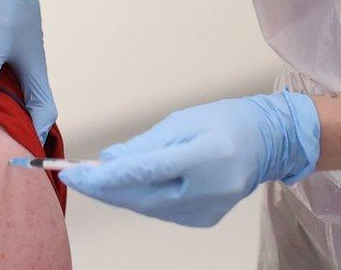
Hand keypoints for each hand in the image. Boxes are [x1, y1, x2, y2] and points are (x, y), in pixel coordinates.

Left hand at [59, 91, 320, 226]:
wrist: (267, 142)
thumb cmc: (226, 122)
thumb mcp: (181, 121)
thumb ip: (143, 145)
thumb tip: (108, 161)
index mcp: (204, 157)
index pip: (142, 172)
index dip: (103, 177)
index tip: (74, 174)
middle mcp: (207, 190)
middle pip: (140, 196)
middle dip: (101, 188)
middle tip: (73, 177)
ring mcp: (206, 210)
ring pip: (146, 207)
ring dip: (117, 193)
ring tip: (92, 177)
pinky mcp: (202, 219)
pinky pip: (159, 211)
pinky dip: (139, 198)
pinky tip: (125, 185)